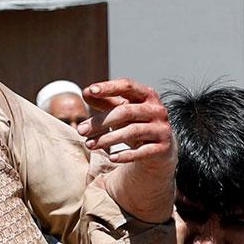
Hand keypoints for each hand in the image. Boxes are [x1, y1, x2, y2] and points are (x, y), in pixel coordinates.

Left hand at [81, 78, 175, 225]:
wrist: (161, 148)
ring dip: (108, 139)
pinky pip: (142, 151)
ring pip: (132, 131)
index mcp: (147, 95)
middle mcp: (157, 110)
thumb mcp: (122, 111)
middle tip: (81, 130)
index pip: (127, 86)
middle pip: (125, 112)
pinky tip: (111, 157)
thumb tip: (86, 92)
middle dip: (100, 122)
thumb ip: (105, 102)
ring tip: (89, 145)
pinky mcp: (162, 148)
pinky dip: (125, 155)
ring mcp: (161, 129)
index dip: (109, 87)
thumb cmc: (137, 123)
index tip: (90, 91)